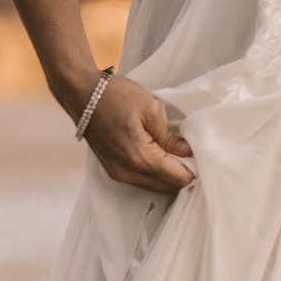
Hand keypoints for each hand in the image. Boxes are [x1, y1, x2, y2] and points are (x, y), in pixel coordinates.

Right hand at [81, 74, 194, 194]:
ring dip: (169, 176)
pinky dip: (154, 174)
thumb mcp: (150, 109)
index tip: (200, 155)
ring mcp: (118, 174)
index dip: (194, 169)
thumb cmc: (114, 95)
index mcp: (142, 159)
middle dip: (183, 175)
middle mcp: (129, 173)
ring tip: (176, 155)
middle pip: (168, 188)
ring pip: (155, 187)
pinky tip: (160, 157)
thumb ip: (169, 136)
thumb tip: (187, 152)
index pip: (179, 179)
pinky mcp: (112, 170)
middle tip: (191, 155)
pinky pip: (141, 181)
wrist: (80, 92)